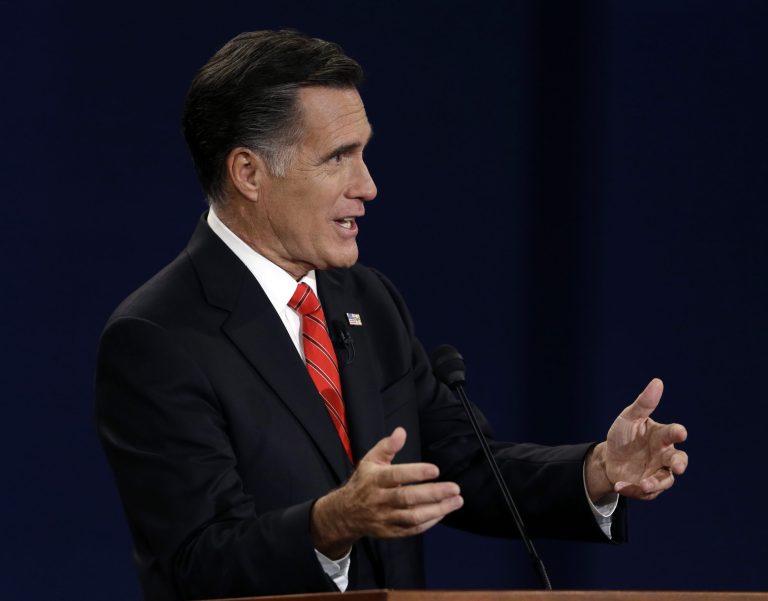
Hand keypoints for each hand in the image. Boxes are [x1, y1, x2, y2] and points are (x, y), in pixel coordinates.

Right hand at [310, 427, 463, 557]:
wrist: (346, 513)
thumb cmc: (364, 482)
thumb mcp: (370, 460)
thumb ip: (387, 446)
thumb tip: (401, 431)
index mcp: (375, 479)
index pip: (396, 476)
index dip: (416, 473)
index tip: (436, 470)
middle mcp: (379, 499)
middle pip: (407, 498)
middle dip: (433, 494)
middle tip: (455, 488)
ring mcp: (385, 517)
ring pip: (412, 517)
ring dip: (437, 510)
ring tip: (456, 501)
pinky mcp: (390, 532)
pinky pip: (412, 530)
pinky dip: (429, 522)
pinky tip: (443, 512)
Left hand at [586, 378, 687, 501]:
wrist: (608, 458)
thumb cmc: (624, 436)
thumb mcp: (629, 418)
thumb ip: (643, 404)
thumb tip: (657, 382)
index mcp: (661, 436)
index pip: (673, 433)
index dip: (678, 432)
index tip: (680, 432)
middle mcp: (664, 455)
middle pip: (678, 460)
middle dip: (679, 464)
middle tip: (677, 467)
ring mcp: (657, 472)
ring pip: (665, 480)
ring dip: (655, 483)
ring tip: (643, 484)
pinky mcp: (647, 487)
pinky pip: (644, 491)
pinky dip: (631, 488)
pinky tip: (619, 485)